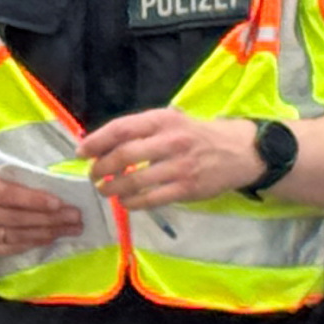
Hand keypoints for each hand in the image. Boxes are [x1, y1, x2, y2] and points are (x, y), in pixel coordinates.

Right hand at [0, 163, 85, 254]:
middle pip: (15, 219)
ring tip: (69, 229)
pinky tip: (49, 239)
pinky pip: (8, 249)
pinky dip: (31, 244)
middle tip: (75, 218)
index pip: (8, 195)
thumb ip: (19, 179)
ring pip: (14, 236)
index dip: (34, 201)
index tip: (60, 203)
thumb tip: (57, 188)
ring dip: (46, 234)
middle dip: (49, 219)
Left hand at [79, 110, 265, 211]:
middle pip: (124, 156)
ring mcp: (180, 166)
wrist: (241, 151)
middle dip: (101, 168)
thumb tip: (100, 144)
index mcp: (163, 120)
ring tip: (105, 190)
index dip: (96, 141)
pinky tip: (125, 202)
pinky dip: (132, 203)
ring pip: (134, 181)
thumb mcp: (172, 121)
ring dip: (112, 188)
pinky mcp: (187, 188)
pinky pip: (151, 199)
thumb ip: (141, 130)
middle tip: (93, 175)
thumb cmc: (197, 136)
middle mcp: (171, 141)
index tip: (82, 152)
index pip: (121, 128)